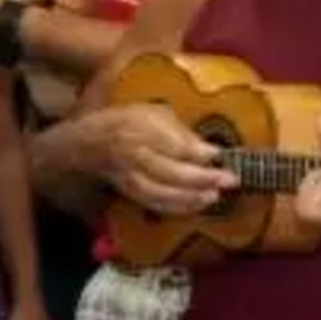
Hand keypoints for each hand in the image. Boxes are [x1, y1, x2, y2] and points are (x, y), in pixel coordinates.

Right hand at [84, 105, 235, 215]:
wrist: (91, 143)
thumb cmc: (128, 122)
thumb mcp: (154, 112)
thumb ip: (181, 130)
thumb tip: (209, 151)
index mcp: (140, 127)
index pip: (171, 143)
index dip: (198, 152)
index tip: (220, 155)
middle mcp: (133, 153)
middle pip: (169, 171)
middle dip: (201, 178)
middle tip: (229, 179)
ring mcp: (129, 176)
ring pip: (160, 193)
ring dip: (190, 197)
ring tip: (214, 196)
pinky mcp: (129, 191)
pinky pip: (154, 203)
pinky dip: (177, 207)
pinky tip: (197, 204)